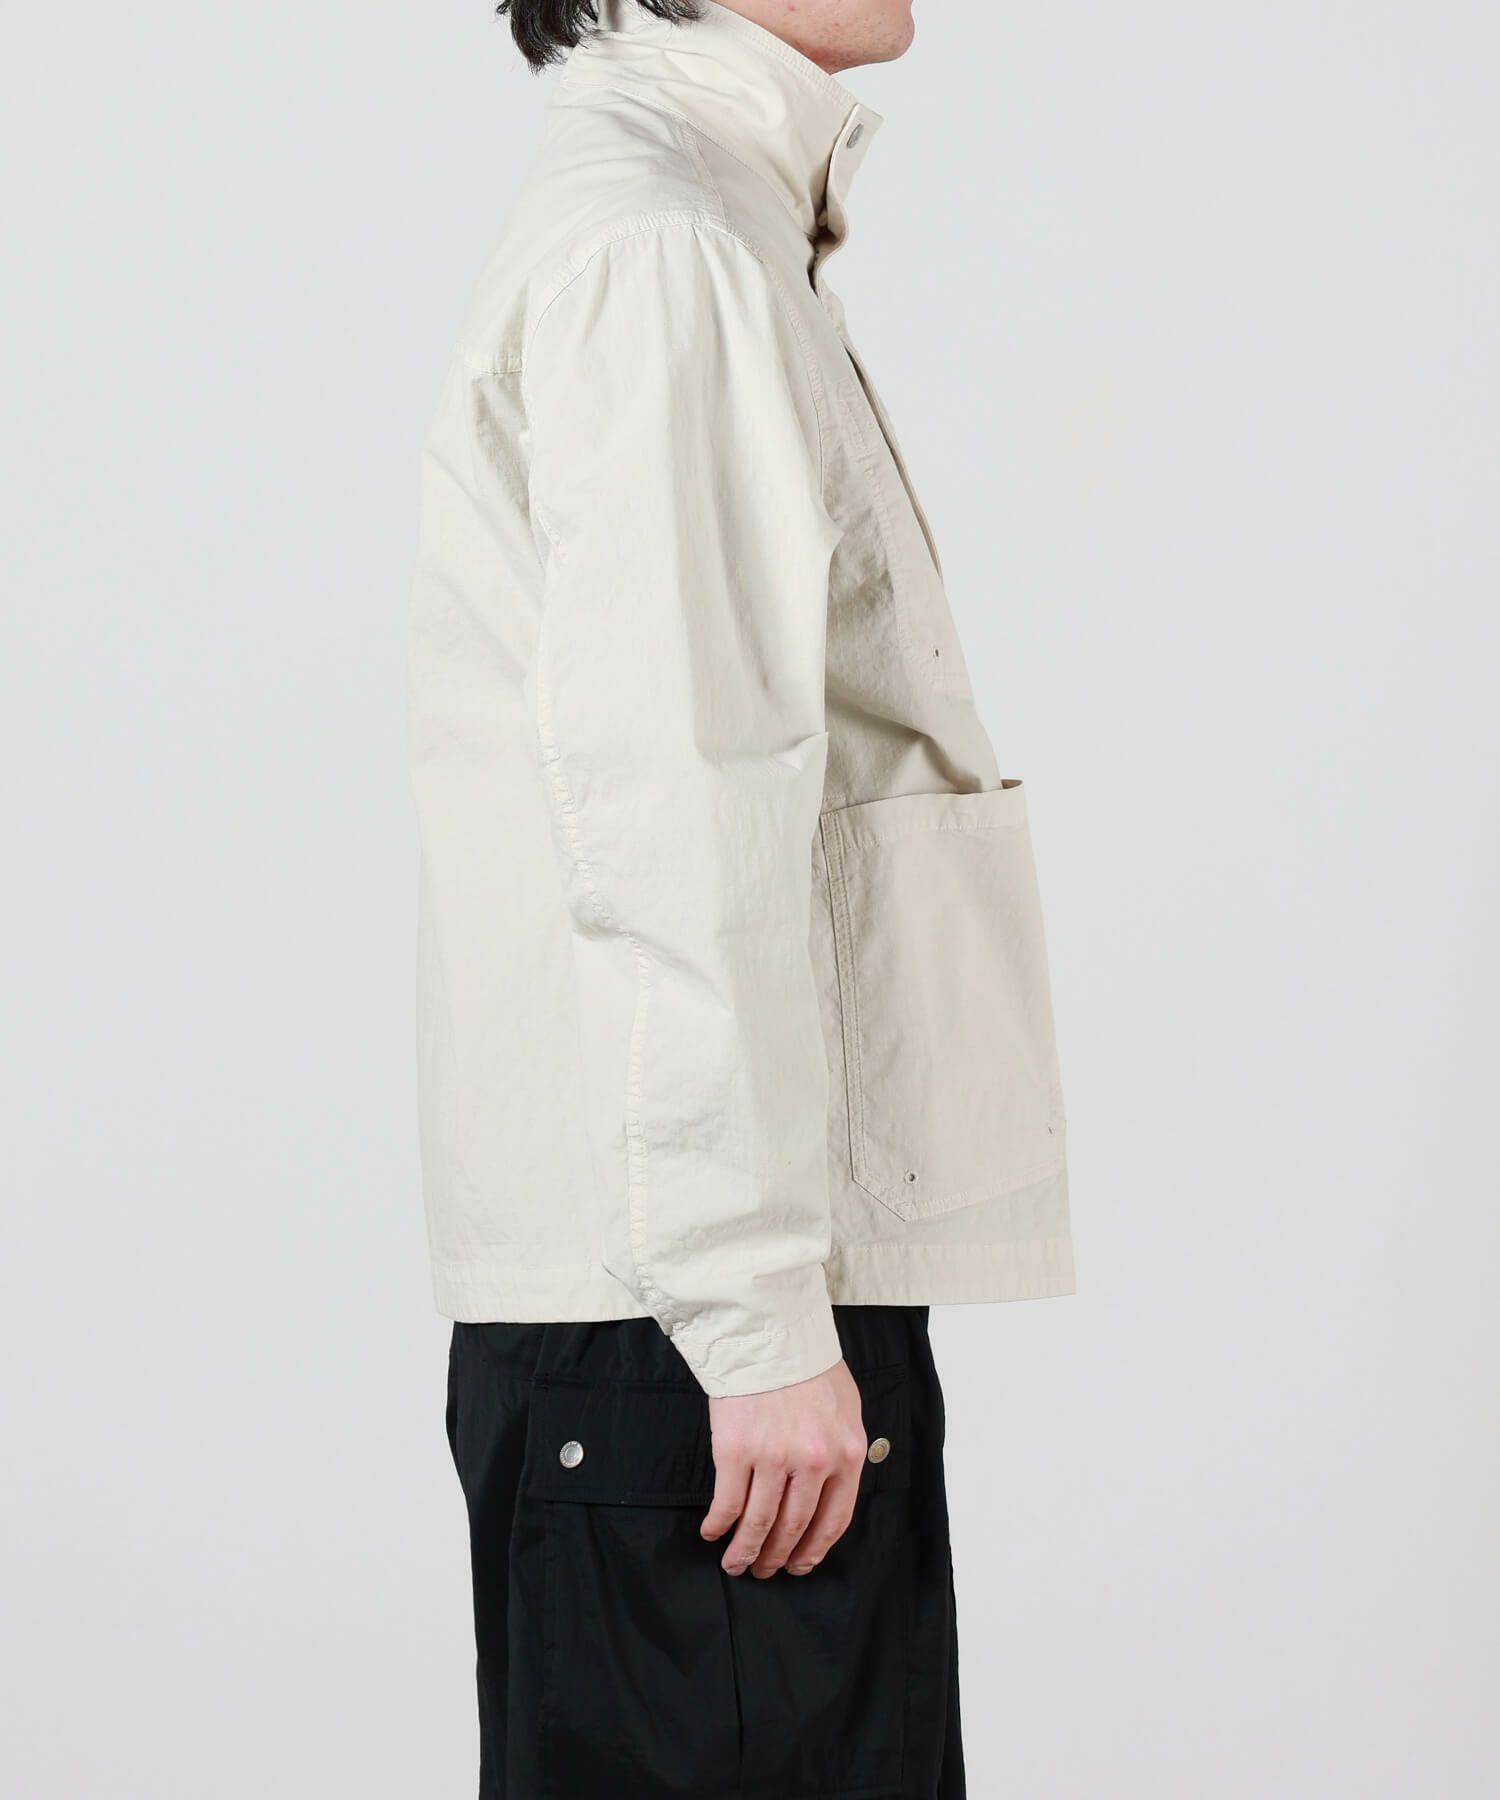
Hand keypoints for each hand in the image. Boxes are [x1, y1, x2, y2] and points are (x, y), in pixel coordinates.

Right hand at [700, 1358, 866, 1577]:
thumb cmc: (807, 1363)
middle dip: (777, 1557)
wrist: (769, 1329)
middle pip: (795, 1527)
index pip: (835, 1519)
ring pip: (759, 1523)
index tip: (800, 1565)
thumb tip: (830, 1486)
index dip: (814, 1549)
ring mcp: (773, 1458)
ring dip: (745, 1550)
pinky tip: (712, 1532)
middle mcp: (813, 1462)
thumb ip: (842, 1447)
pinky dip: (719, 1524)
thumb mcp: (846, 1405)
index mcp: (846, 1453)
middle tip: (764, 1570)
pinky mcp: (735, 1450)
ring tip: (735, 1563)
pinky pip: (727, 1502)